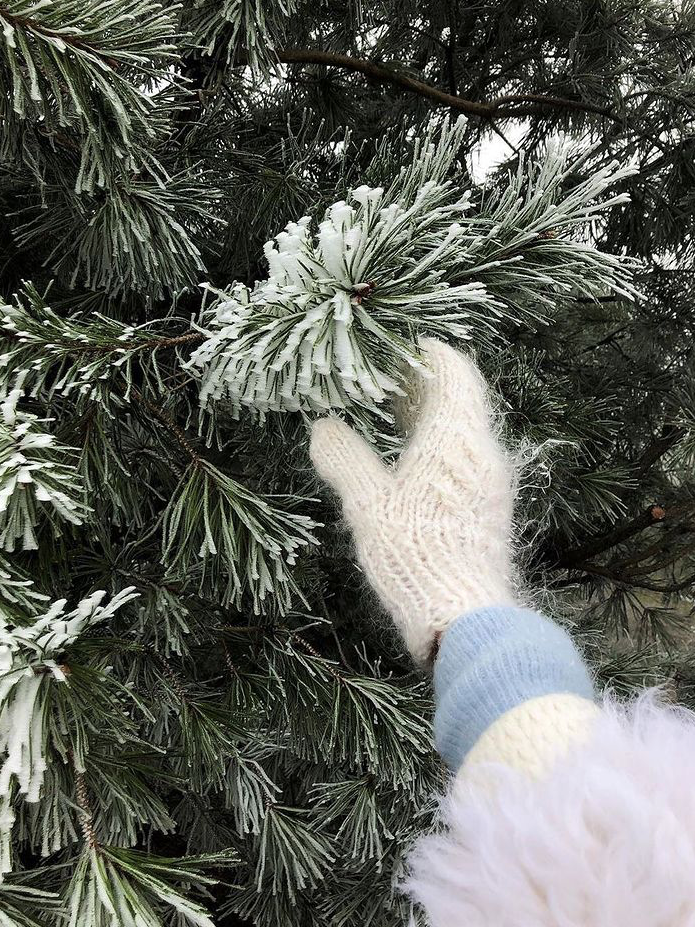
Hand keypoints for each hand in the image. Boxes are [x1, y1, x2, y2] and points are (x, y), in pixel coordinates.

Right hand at [310, 339, 515, 666]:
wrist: (465, 616)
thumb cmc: (415, 551)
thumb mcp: (368, 504)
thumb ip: (344, 459)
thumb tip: (323, 428)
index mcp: (457, 438)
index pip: (456, 374)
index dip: (433, 354)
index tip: (409, 346)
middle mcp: (483, 452)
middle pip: (462, 400)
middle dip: (428, 386)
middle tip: (392, 379)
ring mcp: (492, 483)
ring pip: (466, 432)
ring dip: (435, 418)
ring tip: (398, 418)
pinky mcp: (491, 510)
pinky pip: (468, 459)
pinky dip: (443, 447)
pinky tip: (414, 465)